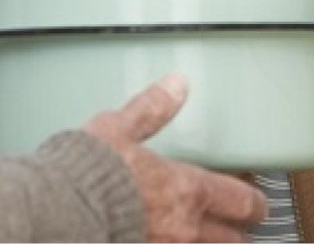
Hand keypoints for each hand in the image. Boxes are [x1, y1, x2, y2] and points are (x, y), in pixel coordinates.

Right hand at [84, 74, 265, 242]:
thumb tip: (175, 85)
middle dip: (236, 235)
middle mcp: (182, 230)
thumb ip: (151, 109)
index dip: (254, 204)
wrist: (57, 212)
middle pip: (231, 242)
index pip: (241, 201)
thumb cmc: (86, 173)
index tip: (256, 204)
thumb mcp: (119, 128)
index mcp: (185, 190)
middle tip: (236, 230)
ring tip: (202, 241)